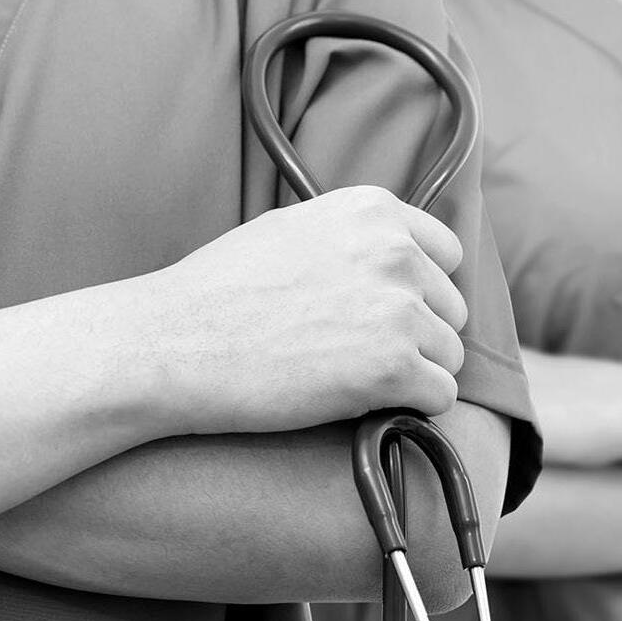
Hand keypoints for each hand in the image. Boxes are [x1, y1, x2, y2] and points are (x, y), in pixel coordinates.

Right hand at [111, 186, 469, 434]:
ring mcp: (399, 309)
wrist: (171, 345)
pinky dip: (409, 408)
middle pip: (450, 309)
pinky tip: (359, 400)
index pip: (446, 254)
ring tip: (346, 375)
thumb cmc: (219, 293)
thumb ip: (356, 238)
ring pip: (449, 356)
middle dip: (415, 335)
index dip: (418, 291)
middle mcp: (396, 252)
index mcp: (374, 212)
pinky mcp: (394, 366)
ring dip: (410, 374)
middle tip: (351, 350)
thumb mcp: (293, 230)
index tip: (381, 312)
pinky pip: (440, 396)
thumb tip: (405, 259)